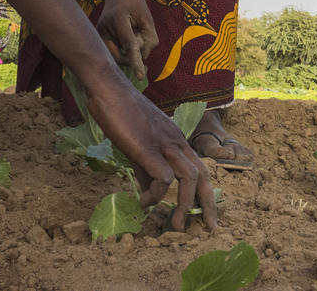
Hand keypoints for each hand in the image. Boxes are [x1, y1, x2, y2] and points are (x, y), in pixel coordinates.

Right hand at [85, 74, 217, 231]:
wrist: (108, 88)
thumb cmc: (120, 113)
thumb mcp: (137, 145)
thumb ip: (145, 170)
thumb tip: (149, 196)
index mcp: (176, 140)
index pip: (200, 169)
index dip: (205, 193)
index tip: (206, 215)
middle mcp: (176, 141)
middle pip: (202, 175)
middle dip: (207, 204)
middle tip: (208, 227)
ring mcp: (163, 143)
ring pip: (187, 177)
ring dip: (183, 205)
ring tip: (174, 224)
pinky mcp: (147, 147)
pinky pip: (162, 176)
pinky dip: (156, 194)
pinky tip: (145, 202)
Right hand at [96, 0, 157, 79]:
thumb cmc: (134, 3)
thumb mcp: (147, 17)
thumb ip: (149, 38)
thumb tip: (144, 57)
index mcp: (119, 21)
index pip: (129, 46)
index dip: (136, 62)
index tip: (140, 77)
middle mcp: (105, 29)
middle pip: (120, 56)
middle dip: (132, 55)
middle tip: (140, 37)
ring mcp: (99, 33)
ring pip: (117, 56)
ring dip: (127, 51)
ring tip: (131, 32)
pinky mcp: (98, 37)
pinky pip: (113, 51)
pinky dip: (122, 48)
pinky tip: (125, 34)